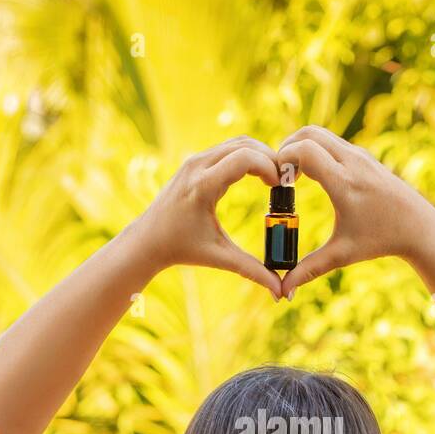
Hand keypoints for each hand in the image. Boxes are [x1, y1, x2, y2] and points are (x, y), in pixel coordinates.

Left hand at [137, 136, 282, 298]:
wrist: (148, 239)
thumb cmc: (182, 249)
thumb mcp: (219, 257)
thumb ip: (252, 271)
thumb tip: (280, 291)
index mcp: (203, 186)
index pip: (245, 159)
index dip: (270, 168)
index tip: (282, 187)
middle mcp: (197, 166)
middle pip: (245, 145)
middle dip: (270, 158)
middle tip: (286, 180)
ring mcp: (194, 160)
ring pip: (237, 142)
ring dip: (260, 155)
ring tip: (274, 179)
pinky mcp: (194, 161)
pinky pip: (227, 148)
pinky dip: (247, 156)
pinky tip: (258, 176)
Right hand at [275, 126, 432, 296]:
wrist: (419, 227)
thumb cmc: (381, 240)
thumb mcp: (342, 255)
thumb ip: (309, 270)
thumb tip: (283, 292)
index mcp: (344, 183)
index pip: (304, 151)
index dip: (282, 160)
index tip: (277, 181)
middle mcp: (353, 162)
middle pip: (308, 133)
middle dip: (286, 148)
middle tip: (280, 175)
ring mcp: (360, 155)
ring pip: (320, 133)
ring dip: (301, 147)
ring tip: (293, 175)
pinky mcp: (364, 155)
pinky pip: (332, 141)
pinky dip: (316, 149)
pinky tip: (312, 174)